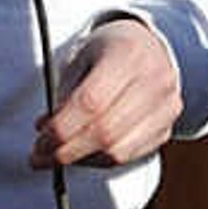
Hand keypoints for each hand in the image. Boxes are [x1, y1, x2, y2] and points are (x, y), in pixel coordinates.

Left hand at [31, 16, 182, 168]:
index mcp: (128, 54)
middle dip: (67, 150)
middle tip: (42, 154)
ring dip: (81, 160)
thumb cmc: (109, 50)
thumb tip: (46, 134)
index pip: (91, 102)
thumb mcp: (82, 57)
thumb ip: (65, 93)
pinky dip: (99, 160)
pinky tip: (82, 154)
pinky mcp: (167, 128)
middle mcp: (155, 80)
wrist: (149, 47)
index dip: (61, 127)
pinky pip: (129, 156)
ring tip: (57, 155)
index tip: (40, 138)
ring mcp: (166, 107)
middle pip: (106, 132)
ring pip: (119, 151)